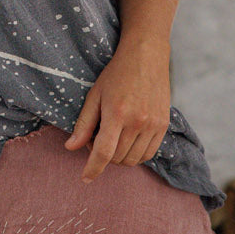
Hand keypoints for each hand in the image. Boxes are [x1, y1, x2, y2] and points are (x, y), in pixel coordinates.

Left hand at [64, 40, 170, 183]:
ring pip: (134, 160)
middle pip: (118, 158)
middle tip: (98, 136)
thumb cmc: (117, 73)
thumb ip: (84, 124)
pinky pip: (149, 153)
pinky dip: (136, 154)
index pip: (103, 153)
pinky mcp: (164, 125)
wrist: (146, 56)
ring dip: (120, 157)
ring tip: (114, 136)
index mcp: (117, 113)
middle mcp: (138, 122)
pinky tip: (128, 139)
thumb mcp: (95, 95)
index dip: (93, 169)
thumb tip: (70, 147)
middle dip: (104, 156)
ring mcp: (154, 125)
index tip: (85, 178)